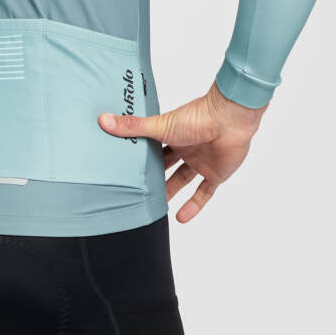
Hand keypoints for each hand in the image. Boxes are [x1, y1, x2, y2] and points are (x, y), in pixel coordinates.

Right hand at [98, 81, 267, 222]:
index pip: (153, 148)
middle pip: (166, 166)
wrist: (231, 121)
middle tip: (137, 190)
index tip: (126, 168)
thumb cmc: (199, 116)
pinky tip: (181, 218)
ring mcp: (201, 161)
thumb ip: (133, 127)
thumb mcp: (160, 125)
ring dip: (170, 192)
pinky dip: (194, 206)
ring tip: (155, 207)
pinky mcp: (216, 174)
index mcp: (172, 133)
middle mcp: (186, 147)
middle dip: (154, 177)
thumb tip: (104, 120)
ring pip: (182, 180)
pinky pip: (204, 193)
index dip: (141, 157)